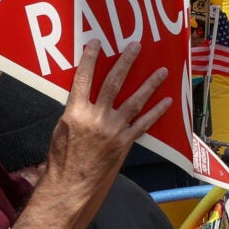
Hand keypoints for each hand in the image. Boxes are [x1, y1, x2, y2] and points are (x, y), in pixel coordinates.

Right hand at [43, 42, 170, 203]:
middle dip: (125, 62)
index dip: (90, 59)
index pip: (83, 79)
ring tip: (161, 71)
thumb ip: (75, 109)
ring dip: (150, 84)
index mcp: (75, 112)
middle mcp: (96, 118)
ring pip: (134, 101)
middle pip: (113, 83)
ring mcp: (113, 130)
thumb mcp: (61, 129)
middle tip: (136, 46)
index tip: (96, 43)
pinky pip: (144, 124)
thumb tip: (85, 94)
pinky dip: (156, 113)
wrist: (71, 185)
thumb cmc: (62, 158)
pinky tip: (167, 102)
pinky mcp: (124, 142)